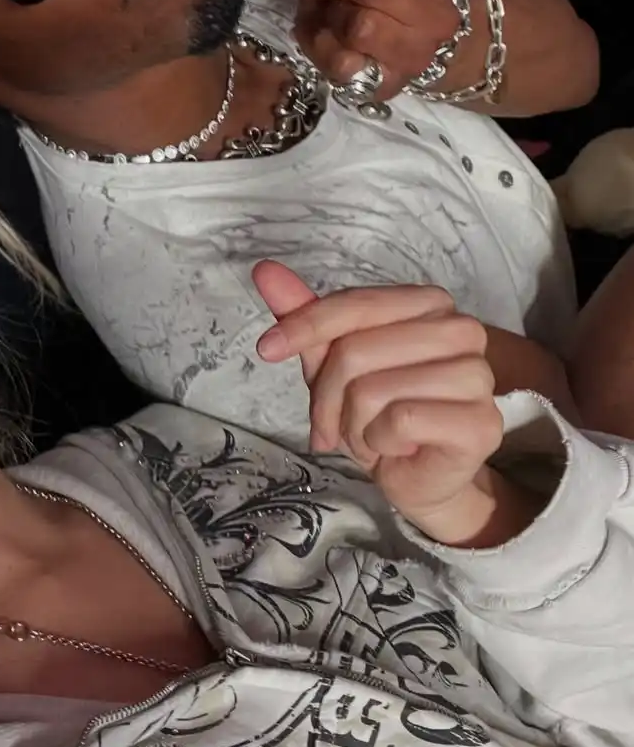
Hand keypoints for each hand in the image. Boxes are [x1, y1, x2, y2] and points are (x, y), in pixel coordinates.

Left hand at [251, 262, 529, 546]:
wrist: (417, 476)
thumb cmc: (379, 414)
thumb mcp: (333, 362)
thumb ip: (305, 314)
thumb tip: (265, 270)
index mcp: (429, 304)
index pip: (355, 304)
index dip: (303, 326)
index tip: (267, 348)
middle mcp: (461, 330)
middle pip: (355, 351)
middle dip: (328, 396)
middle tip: (338, 422)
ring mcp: (477, 376)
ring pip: (372, 390)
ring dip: (353, 425)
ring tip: (370, 434)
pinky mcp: (480, 422)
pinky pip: (398, 422)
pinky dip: (379, 442)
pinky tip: (396, 449)